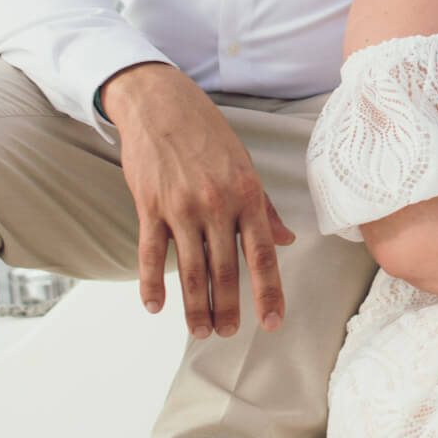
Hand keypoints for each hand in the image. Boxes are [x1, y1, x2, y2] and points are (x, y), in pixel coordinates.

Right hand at [102, 63, 296, 338]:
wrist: (161, 103)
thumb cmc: (208, 134)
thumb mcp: (245, 165)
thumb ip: (264, 208)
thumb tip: (287, 240)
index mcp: (247, 194)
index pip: (263, 253)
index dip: (268, 292)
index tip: (272, 321)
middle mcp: (217, 204)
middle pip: (224, 269)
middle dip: (227, 307)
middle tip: (227, 334)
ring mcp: (181, 206)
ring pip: (190, 268)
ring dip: (194, 305)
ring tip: (200, 330)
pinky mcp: (149, 205)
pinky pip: (150, 252)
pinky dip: (152, 282)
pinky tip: (156, 306)